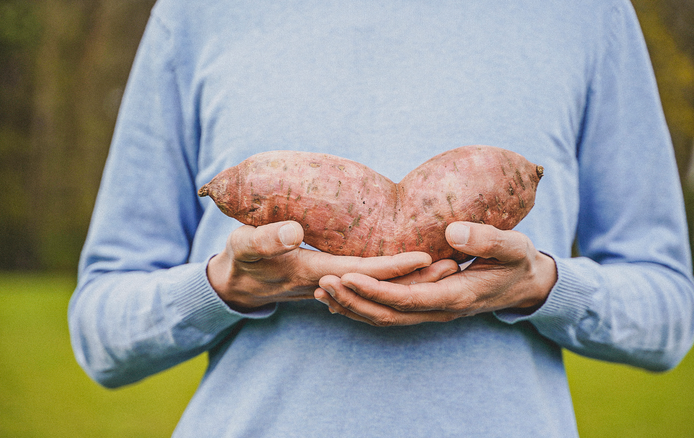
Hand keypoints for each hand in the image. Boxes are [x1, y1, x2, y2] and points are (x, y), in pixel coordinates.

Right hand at [206, 221, 434, 310]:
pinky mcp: (336, 283)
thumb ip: (265, 239)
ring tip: (448, 265)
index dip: (395, 266)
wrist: (237, 284)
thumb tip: (293, 232)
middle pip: (381, 285)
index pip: (363, 271)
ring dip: (413, 281)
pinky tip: (416, 269)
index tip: (427, 256)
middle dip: (418, 278)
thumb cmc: (240, 259)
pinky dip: (396, 279)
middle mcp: (329, 284)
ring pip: (380, 286)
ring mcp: (336, 286)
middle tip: (455, 264)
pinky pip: (372, 284)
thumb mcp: (245, 246)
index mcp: (312, 273)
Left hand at [314, 222, 556, 325]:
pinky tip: (339, 298)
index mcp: (456, 296)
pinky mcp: (426, 306)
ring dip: (352, 307)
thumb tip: (453, 232)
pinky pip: (390, 313)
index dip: (375, 291)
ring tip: (320, 292)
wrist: (526, 284)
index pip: (407, 299)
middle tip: (321, 283)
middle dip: (353, 301)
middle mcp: (439, 310)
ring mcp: (431, 311)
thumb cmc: (518, 261)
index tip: (347, 276)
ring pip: (385, 318)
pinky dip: (362, 307)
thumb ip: (487, 239)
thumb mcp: (513, 247)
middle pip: (388, 315)